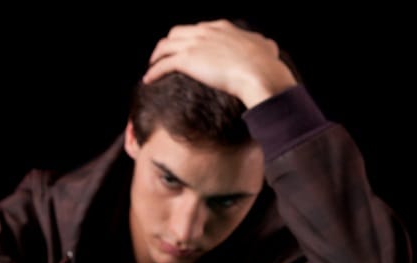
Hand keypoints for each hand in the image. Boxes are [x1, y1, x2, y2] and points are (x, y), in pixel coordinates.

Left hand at [142, 19, 296, 107]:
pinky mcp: (187, 60)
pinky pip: (163, 64)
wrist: (258, 73)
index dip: (189, 39)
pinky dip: (153, 72)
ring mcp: (194, 45)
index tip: (186, 49)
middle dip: (168, 45)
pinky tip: (148, 80)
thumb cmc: (264, 64)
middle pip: (176, 34)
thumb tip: (267, 46)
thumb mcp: (265, 47)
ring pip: (165, 46)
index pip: (198, 29)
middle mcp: (205, 32)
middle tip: (164, 58)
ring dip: (156, 57)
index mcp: (221, 28)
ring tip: (152, 68)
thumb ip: (261, 45)